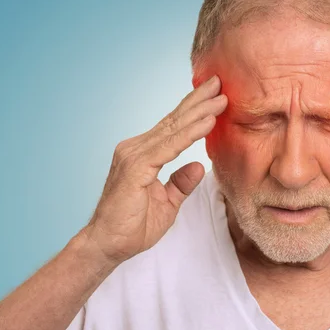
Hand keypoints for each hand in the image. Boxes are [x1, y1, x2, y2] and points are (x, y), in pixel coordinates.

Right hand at [84, 75, 227, 264]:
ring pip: (173, 129)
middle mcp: (136, 148)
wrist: (107, 246)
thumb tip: (198, 165)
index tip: (215, 96)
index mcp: (143, 154)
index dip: (194, 111)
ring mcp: (133, 155)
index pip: (173, 127)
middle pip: (174, 121)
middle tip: (220, 83)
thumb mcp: (167, 202)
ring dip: (199, 112)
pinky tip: (208, 122)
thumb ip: (181, 183)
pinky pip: (169, 146)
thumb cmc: (132, 226)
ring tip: (221, 97)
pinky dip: (190, 133)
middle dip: (199, 101)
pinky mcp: (135, 167)